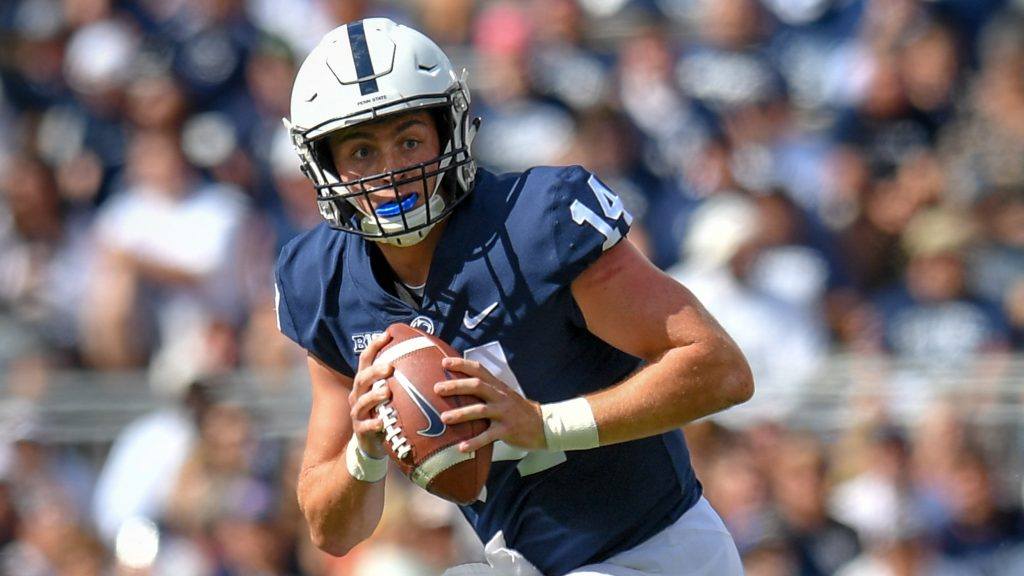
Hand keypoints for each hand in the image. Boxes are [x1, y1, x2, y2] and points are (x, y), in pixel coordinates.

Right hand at [348, 334, 393, 458]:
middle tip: (389, 367)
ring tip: (386, 392)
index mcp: (365, 383)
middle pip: (362, 379)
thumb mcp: (391, 393)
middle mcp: (358, 395)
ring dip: (373, 396)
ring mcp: (358, 413)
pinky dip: (372, 424)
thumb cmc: (385, 411)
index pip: (366, 360)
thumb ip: (401, 377)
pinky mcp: (360, 430)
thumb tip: (427, 355)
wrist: (372, 442)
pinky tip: (381, 423)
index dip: (374, 347)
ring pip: (361, 402)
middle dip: (374, 372)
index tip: (386, 335)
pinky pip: (364, 426)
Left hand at [434, 357, 545, 452]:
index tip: (444, 363)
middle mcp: (500, 396)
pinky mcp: (507, 430)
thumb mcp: (504, 395)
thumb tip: (461, 387)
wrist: (544, 425)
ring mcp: (504, 413)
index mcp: (498, 386)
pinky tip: (461, 448)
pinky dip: (474, 442)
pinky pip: (488, 436)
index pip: (479, 369)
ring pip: (480, 410)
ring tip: (444, 418)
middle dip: (456, 386)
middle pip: (477, 386)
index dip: (461, 364)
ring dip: (461, 414)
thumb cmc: (518, 411)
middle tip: (437, 389)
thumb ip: (487, 390)